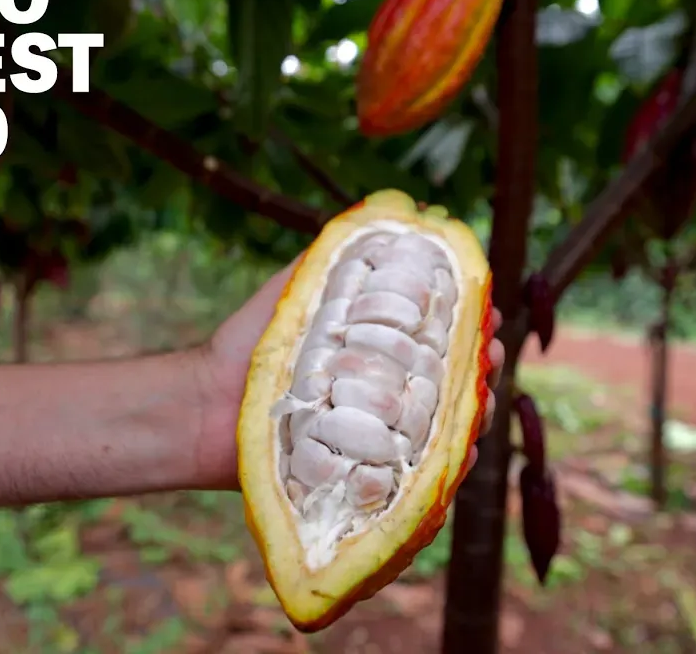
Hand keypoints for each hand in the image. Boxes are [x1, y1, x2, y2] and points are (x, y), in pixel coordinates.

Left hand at [197, 258, 506, 490]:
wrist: (203, 407)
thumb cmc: (247, 346)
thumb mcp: (293, 292)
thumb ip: (331, 260)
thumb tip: (387, 221)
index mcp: (374, 348)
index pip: (438, 334)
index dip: (470, 321)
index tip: (488, 309)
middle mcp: (382, 390)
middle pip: (452, 380)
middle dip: (482, 364)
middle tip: (492, 352)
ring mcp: (375, 435)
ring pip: (443, 428)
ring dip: (474, 414)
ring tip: (483, 401)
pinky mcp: (364, 475)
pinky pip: (414, 475)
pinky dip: (444, 467)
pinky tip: (461, 452)